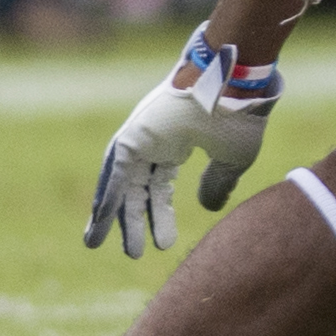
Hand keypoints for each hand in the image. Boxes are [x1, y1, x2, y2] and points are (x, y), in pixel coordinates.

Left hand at [89, 32, 279, 260]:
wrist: (237, 82)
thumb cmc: (240, 115)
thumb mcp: (233, 159)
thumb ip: (218, 183)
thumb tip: (208, 207)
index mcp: (177, 145)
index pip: (160, 189)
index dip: (161, 217)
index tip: (162, 245)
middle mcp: (153, 142)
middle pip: (137, 191)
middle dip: (132, 223)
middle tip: (131, 253)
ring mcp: (140, 137)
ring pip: (120, 183)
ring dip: (108, 214)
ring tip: (94, 244)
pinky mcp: (133, 135)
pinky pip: (116, 173)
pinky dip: (107, 196)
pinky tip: (100, 220)